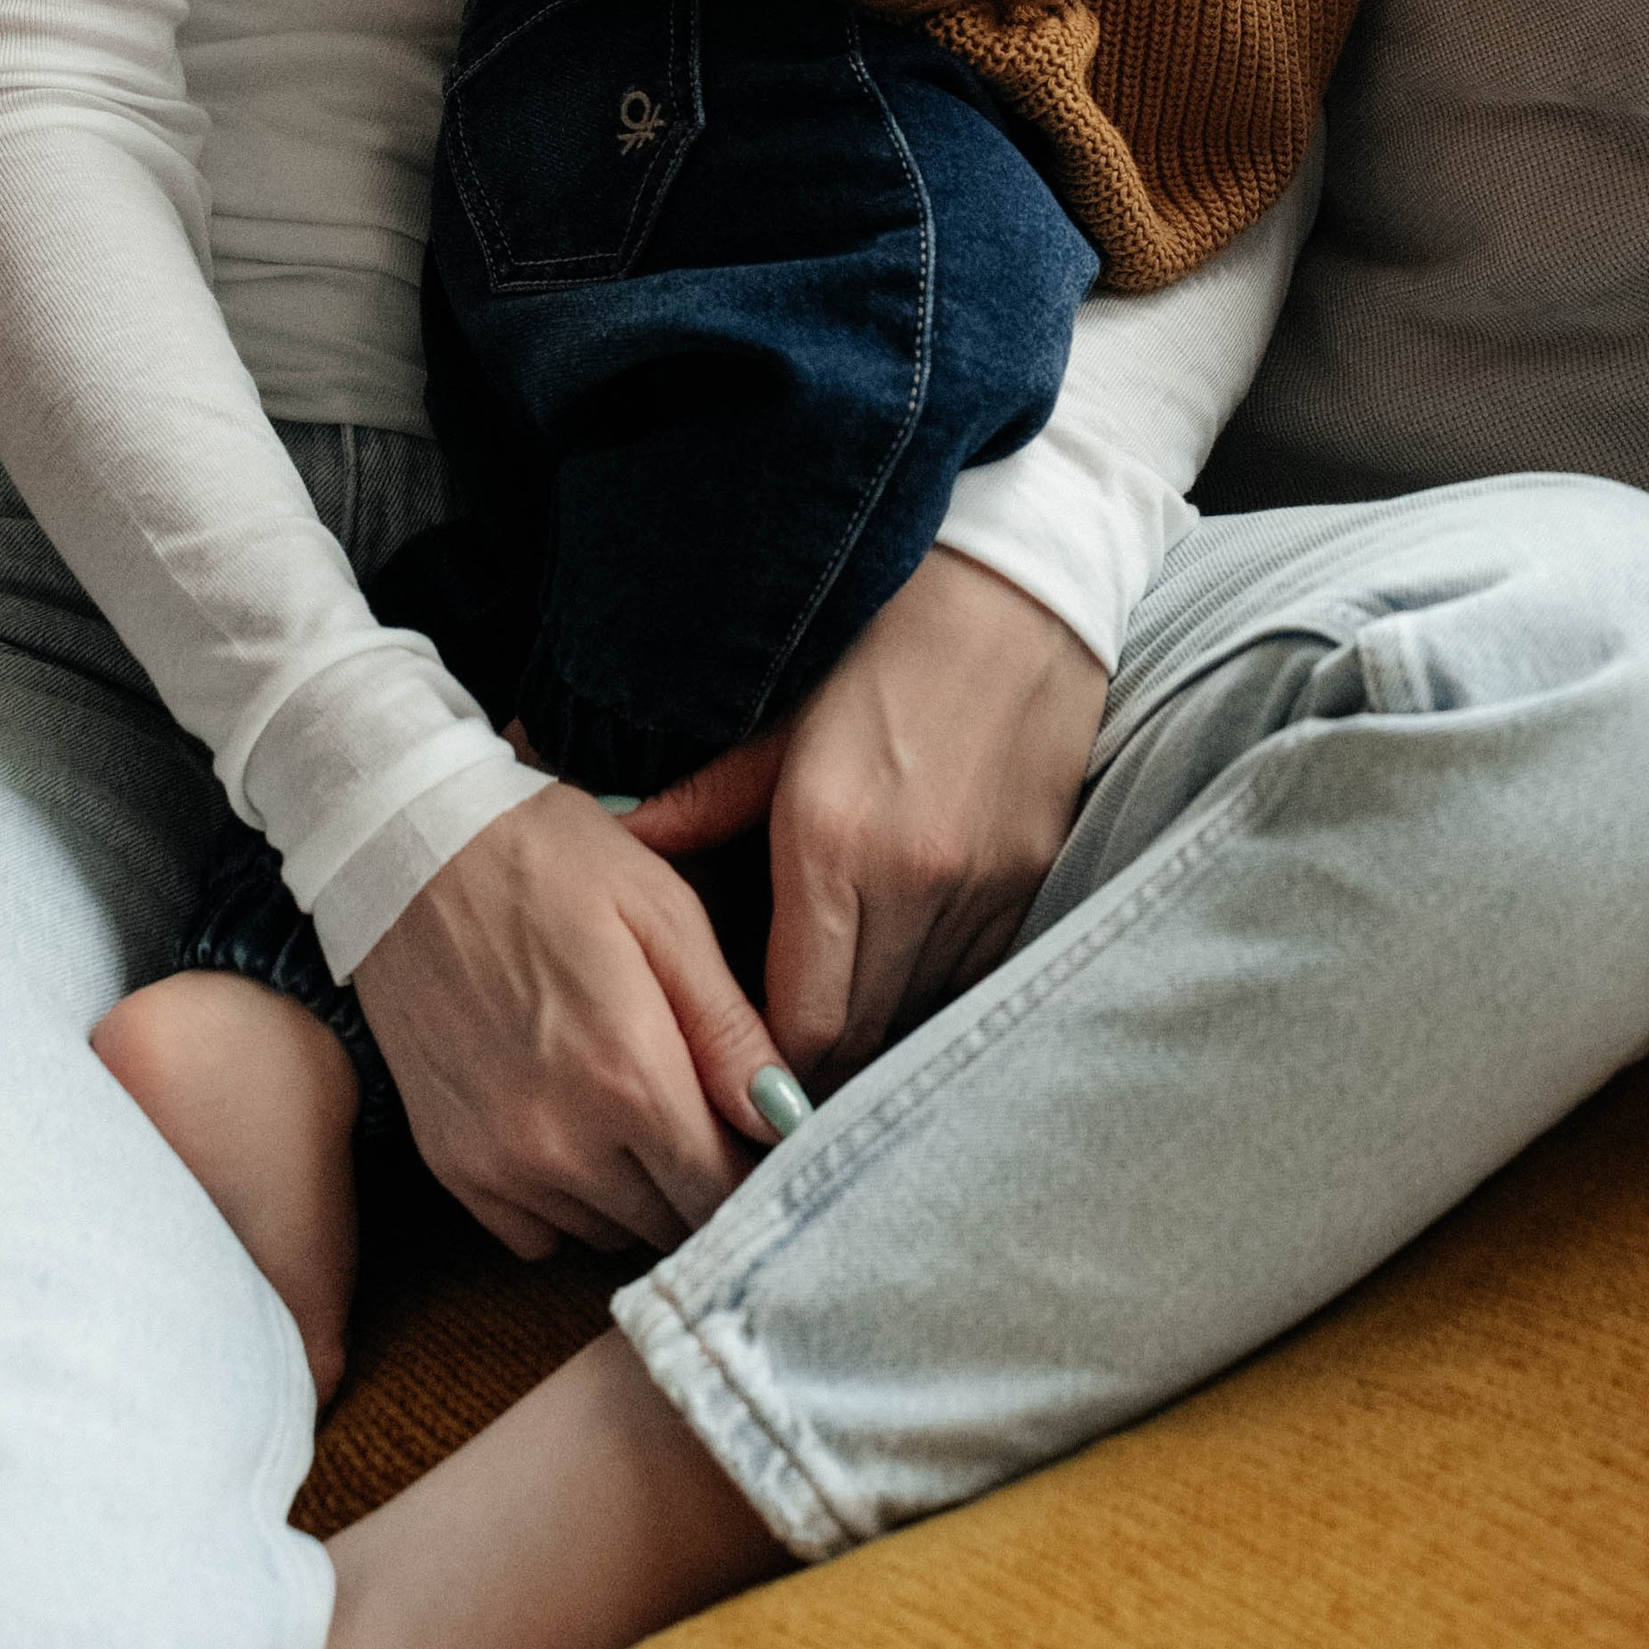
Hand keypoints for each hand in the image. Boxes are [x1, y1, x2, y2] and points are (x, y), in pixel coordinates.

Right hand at [351, 783, 783, 1260]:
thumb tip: (783, 1114)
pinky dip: (567, 1202)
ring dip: (638, 1191)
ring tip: (635, 1106)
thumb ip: (727, 1024)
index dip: (759, 1170)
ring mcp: (499, 1162)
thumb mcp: (661, 910)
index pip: (725, 1192)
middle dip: (704, 1180)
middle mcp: (563, 1143)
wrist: (405, 849)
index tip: (764, 1134)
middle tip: (703, 1108)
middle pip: (672, 1222)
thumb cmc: (547, 859)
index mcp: (630, 1077)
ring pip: (608, 1232)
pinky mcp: (451, 1165)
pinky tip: (573, 1127)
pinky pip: (535, 1234)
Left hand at [630, 549, 1109, 1091]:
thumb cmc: (882, 645)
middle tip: (782, 1035)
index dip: (770, 1058)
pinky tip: (910, 939)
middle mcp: (910, 880)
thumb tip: (614, 839)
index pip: (799, 1026)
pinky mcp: (1033, 878)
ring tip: (846, 983)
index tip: (745, 1051)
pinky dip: (937, 976)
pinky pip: (976, 972)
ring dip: (880, 1013)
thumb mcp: (780, 720)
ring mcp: (981, 886)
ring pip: (920, 1010)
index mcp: (829, 843)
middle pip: (859, 1036)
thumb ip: (701, 802)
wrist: (1017, 591)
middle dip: (818, 1051)